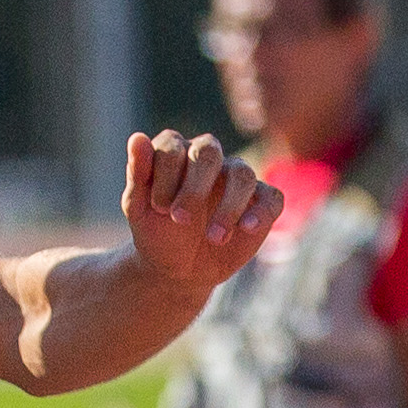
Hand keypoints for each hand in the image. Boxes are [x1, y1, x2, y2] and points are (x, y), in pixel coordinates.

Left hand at [118, 129, 281, 302]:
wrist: (177, 269)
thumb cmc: (156, 233)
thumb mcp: (139, 209)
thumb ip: (138, 174)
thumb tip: (137, 138)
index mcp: (175, 153)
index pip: (173, 146)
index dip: (166, 175)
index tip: (159, 208)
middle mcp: (208, 158)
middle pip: (209, 152)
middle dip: (194, 187)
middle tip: (180, 219)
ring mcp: (236, 178)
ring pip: (242, 174)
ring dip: (228, 207)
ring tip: (214, 238)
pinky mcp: (260, 202)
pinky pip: (271, 197)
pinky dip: (262, 212)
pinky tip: (246, 229)